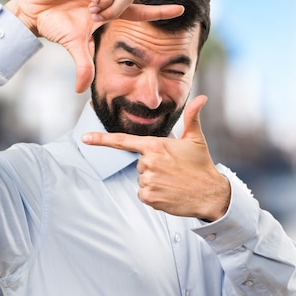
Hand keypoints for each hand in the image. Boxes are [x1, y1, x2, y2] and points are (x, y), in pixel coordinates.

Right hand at [5, 0, 184, 92]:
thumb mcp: (76, 49)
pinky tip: (87, 1)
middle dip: (117, 10)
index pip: (142, 11)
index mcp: (112, 14)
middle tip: (99, 20)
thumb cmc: (59, 28)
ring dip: (107, 1)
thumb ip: (84, 66)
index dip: (161, 11)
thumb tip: (80, 91)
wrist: (36, 14)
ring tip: (91, 12)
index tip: (181, 10)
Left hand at [82, 95, 230, 220]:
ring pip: (142, 179)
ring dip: (154, 182)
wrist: (210, 193)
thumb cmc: (202, 165)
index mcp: (155, 145)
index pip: (123, 141)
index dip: (101, 140)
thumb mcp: (195, 139)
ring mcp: (148, 180)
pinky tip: (170, 193)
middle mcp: (148, 162)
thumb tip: (202, 97)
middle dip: (153, 167)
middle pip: (139, 164)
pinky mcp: (149, 197)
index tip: (85, 138)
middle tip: (173, 170)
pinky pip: (144, 194)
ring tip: (173, 182)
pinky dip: (155, 196)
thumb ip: (192, 117)